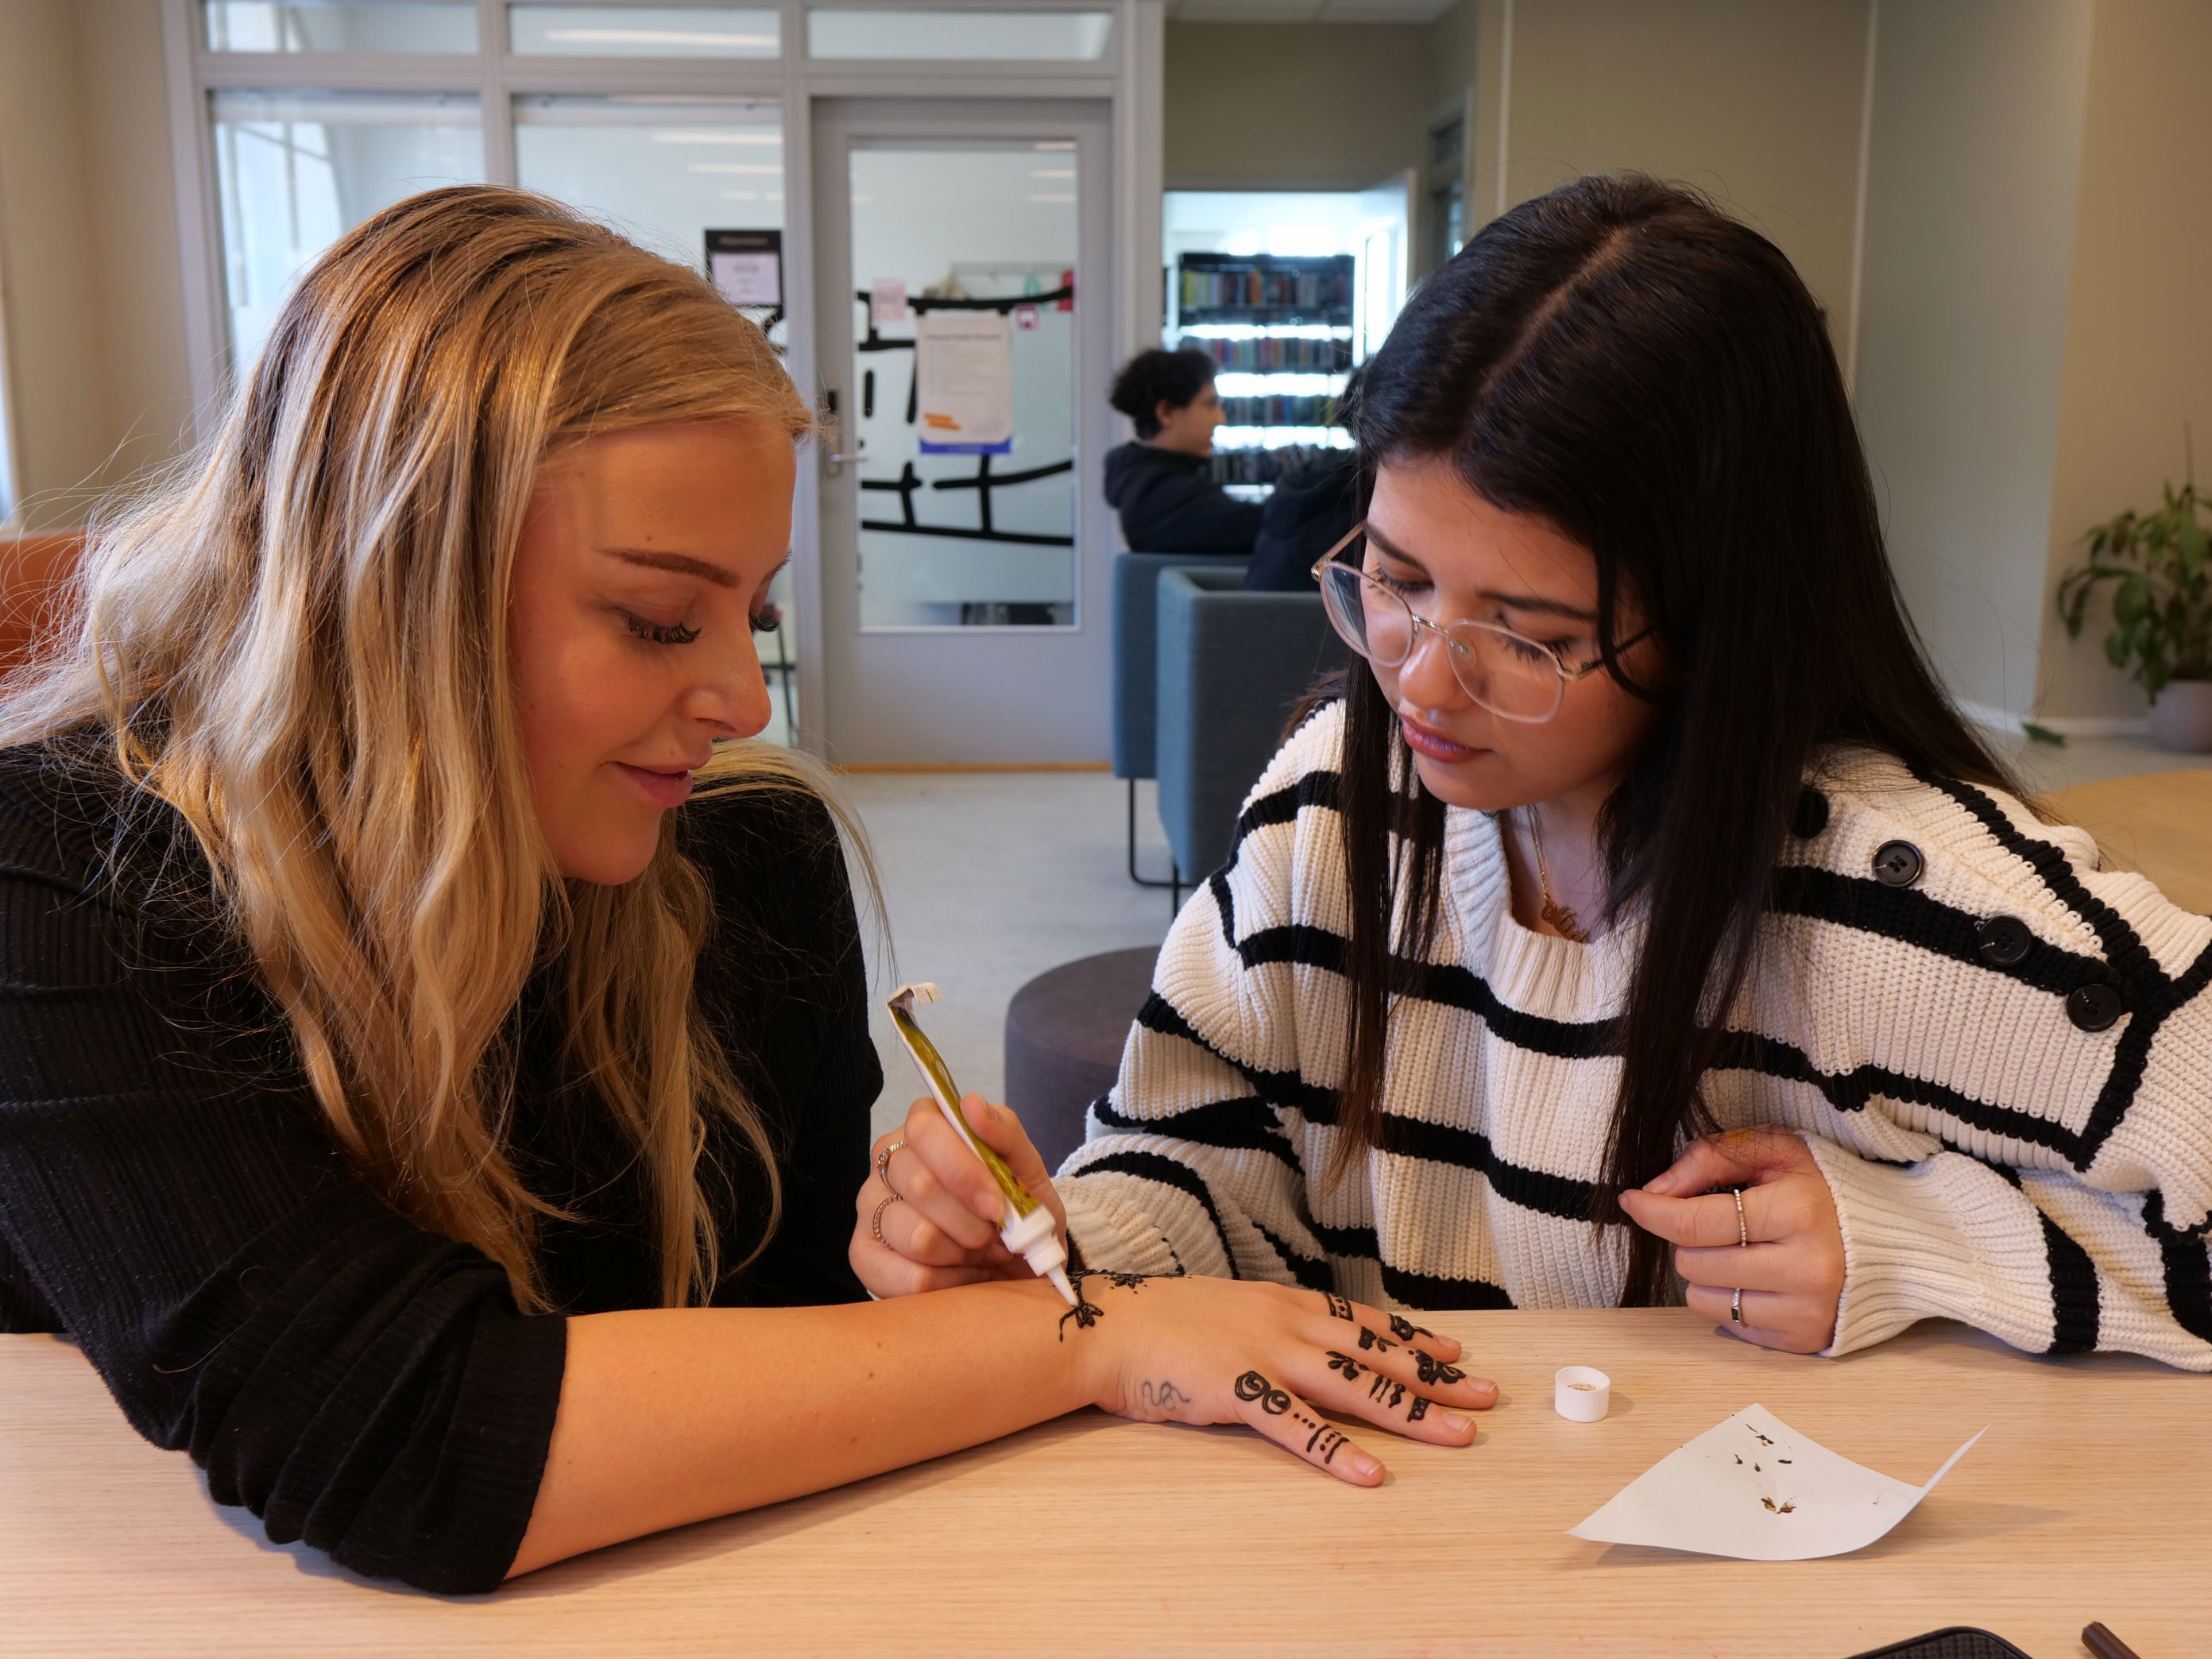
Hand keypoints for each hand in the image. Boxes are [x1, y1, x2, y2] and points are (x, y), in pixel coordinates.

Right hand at [851, 1094, 1069, 1296]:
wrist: (1021, 1261)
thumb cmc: (1017, 1207)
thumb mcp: (1026, 1168)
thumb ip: (1005, 1131)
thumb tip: (970, 1103)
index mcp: (924, 1128)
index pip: (925, 1131)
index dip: (964, 1171)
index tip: (997, 1204)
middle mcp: (888, 1162)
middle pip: (921, 1186)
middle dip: (973, 1221)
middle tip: (996, 1233)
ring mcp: (871, 1208)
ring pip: (918, 1237)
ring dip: (964, 1253)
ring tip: (982, 1251)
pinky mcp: (864, 1255)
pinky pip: (909, 1278)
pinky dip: (951, 1282)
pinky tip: (964, 1273)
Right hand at [1067, 1274, 1496, 1483]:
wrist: (1111, 1324)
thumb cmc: (1163, 1320)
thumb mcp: (1230, 1308)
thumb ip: (1269, 1323)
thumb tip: (1300, 1337)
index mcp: (1285, 1303)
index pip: (1364, 1322)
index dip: (1413, 1339)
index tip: (1455, 1351)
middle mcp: (1288, 1324)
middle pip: (1375, 1353)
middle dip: (1435, 1377)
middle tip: (1486, 1395)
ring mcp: (1266, 1355)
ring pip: (1354, 1385)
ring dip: (1410, 1411)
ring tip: (1457, 1433)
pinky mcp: (1239, 1390)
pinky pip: (1297, 1426)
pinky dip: (1336, 1451)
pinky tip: (1370, 1473)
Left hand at [1617, 1125, 1844, 1354]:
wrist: (1896, 1240)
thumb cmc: (1823, 1187)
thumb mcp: (1774, 1150)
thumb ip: (1709, 1158)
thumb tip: (1654, 1191)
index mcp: (1796, 1211)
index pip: (1694, 1223)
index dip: (1653, 1211)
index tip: (1633, 1200)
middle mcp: (1805, 1268)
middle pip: (1693, 1263)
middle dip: (1692, 1240)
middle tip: (1726, 1225)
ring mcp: (1807, 1310)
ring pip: (1703, 1300)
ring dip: (1707, 1274)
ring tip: (1743, 1251)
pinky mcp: (1806, 1339)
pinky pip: (1729, 1327)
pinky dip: (1732, 1302)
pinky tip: (1761, 1279)